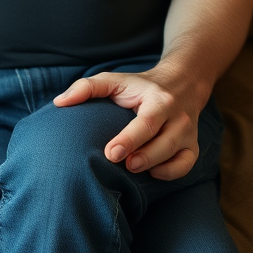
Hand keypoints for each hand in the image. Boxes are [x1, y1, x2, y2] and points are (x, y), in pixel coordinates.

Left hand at [53, 66, 206, 180]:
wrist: (181, 83)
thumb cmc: (138, 86)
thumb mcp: (114, 79)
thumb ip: (87, 87)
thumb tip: (59, 102)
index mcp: (158, 100)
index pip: (146, 123)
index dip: (129, 140)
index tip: (110, 153)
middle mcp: (178, 117)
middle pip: (164, 142)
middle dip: (143, 157)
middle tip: (119, 163)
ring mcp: (188, 133)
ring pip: (177, 155)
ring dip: (155, 165)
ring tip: (131, 168)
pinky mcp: (192, 145)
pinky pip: (187, 165)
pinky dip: (171, 173)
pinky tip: (151, 172)